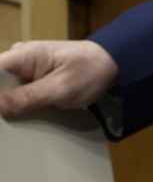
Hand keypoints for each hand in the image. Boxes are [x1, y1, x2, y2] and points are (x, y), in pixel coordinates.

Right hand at [0, 40, 118, 117]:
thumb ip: (28, 97)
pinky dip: (15, 105)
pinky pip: (14, 92)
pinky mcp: (30, 78)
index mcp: (22, 55)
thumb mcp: (61, 88)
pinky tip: (18, 119)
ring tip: (9, 126)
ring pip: (2, 90)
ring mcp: (23, 68)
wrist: (112, 63)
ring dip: (5, 106)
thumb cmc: (91, 71)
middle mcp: (17, 58)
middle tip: (5, 126)